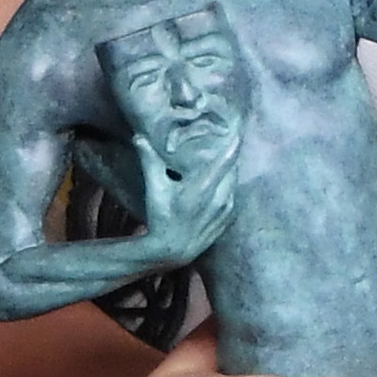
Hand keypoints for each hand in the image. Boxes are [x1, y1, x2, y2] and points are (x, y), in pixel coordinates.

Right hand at [131, 98, 241, 264]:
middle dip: (229, 153)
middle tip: (223, 138)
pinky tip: (218, 180)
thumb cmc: (161, 217)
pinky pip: (233, 193)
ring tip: (219, 157)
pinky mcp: (229, 217)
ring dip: (228, 169)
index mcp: (202, 189)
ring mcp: (227, 209)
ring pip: (234, 180)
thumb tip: (140, 136)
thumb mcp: (155, 189)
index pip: (226, 159)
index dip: (233, 141)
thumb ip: (150, 161)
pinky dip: (228, 184)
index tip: (236, 126)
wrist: (172, 250)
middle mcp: (220, 199)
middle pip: (232, 167)